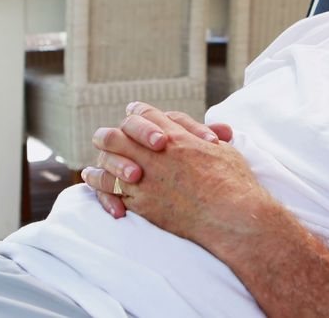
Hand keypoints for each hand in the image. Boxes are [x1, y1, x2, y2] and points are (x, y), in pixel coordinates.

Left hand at [83, 102, 274, 252]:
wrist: (231, 214)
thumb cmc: (234, 182)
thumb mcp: (223, 148)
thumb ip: (206, 139)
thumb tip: (208, 131)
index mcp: (175, 135)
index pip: (144, 114)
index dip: (136, 115)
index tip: (131, 116)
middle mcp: (155, 153)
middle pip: (117, 135)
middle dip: (111, 136)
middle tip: (108, 140)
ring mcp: (145, 178)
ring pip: (107, 162)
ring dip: (101, 162)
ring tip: (94, 167)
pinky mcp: (141, 203)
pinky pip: (109, 191)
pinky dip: (100, 187)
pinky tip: (94, 183)